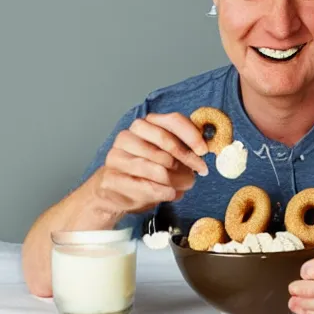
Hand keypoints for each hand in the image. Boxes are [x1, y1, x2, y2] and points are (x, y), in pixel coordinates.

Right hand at [92, 112, 208, 214]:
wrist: (112, 192)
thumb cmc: (145, 171)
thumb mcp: (167, 157)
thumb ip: (184, 150)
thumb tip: (202, 154)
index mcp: (145, 124)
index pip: (173, 120)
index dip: (191, 135)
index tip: (204, 151)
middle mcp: (129, 135)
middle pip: (166, 141)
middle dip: (187, 159)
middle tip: (198, 173)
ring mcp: (116, 155)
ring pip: (157, 166)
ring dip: (176, 179)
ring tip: (184, 186)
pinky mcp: (110, 177)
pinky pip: (144, 186)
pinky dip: (163, 192)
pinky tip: (171, 194)